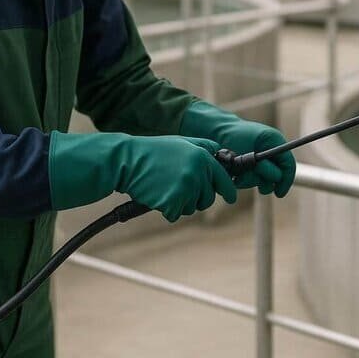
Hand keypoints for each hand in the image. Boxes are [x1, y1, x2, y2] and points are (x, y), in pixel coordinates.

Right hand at [119, 135, 237, 221]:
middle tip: (178, 189)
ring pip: (191, 208)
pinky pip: (175, 214)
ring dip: (179, 203)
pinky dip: (166, 209)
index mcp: (202, 156)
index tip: (231, 198)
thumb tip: (222, 155)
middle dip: (196, 198)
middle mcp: (197, 172)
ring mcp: (186, 188)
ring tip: (164, 187)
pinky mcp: (173, 202)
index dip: (228, 190)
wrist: (127, 161)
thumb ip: (203, 148)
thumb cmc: (153, 152)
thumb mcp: (182, 142)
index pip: (223, 178)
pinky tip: (156, 195)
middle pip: (208, 198)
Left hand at [180, 101, 295, 196]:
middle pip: (274, 178)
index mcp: (276, 146)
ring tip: (239, 170)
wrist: (217, 133)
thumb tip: (276, 177)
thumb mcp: (261, 141)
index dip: (285, 181)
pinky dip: (241, 181)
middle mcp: (268, 158)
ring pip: (260, 183)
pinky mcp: (245, 172)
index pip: (288, 167)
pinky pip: (247, 183)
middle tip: (252, 170)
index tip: (279, 193)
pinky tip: (234, 174)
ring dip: (250, 179)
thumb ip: (272, 158)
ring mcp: (257, 166)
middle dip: (263, 178)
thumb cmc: (238, 133)